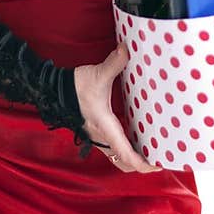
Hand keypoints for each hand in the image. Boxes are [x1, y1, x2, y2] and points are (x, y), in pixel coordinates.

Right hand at [73, 43, 162, 172]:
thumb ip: (114, 63)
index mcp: (105, 126)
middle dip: (141, 165)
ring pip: (117, 158)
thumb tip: (126, 48)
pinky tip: (136, 139)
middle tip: (160, 159)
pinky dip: (125, 150)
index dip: (142, 164)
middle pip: (123, 163)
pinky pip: (112, 149)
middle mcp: (102, 137)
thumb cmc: (75, 86)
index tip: (158, 165)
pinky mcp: (94, 133)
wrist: (54, 91)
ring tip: (151, 151)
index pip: (125, 154)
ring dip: (133, 159)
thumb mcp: (97, 74)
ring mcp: (97, 137)